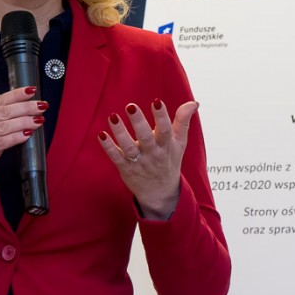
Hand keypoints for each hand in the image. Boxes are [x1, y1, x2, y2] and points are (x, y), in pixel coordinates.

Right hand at [0, 86, 46, 203]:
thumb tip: (24, 114)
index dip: (16, 95)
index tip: (32, 90)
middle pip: (3, 111)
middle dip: (25, 107)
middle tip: (42, 106)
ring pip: (3, 125)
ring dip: (24, 121)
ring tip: (39, 120)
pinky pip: (1, 142)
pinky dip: (16, 137)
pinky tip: (28, 134)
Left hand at [97, 99, 198, 220]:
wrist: (160, 193)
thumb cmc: (169, 161)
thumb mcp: (179, 143)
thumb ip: (183, 121)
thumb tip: (193, 103)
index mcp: (166, 146)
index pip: (166, 130)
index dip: (162, 116)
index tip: (157, 101)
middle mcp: (153, 154)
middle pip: (145, 138)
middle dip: (138, 122)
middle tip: (131, 106)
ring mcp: (138, 162)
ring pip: (128, 147)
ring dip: (120, 132)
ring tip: (113, 117)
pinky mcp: (125, 168)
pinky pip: (115, 157)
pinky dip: (108, 147)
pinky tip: (101, 134)